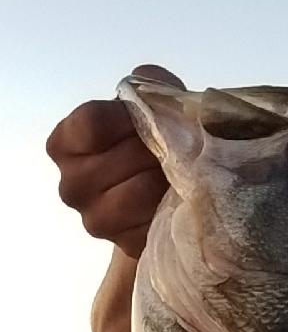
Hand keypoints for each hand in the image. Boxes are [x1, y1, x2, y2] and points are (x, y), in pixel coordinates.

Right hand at [46, 65, 183, 258]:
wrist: (164, 194)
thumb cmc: (150, 143)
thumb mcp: (147, 106)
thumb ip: (148, 87)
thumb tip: (154, 87)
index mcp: (64, 144)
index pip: (91, 124)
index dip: (128, 119)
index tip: (149, 118)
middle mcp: (70, 184)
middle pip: (119, 158)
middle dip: (155, 149)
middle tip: (175, 148)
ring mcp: (93, 219)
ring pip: (136, 193)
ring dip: (165, 178)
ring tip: (179, 171)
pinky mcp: (123, 244)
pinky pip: (152, 221)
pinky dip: (170, 206)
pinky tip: (177, 197)